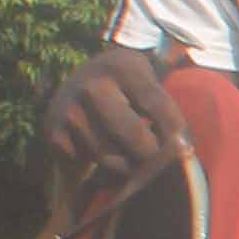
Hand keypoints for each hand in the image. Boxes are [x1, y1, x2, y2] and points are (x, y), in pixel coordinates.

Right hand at [44, 48, 188, 187]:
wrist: (79, 80)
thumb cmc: (128, 87)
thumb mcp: (148, 79)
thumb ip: (165, 107)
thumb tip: (180, 150)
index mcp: (123, 68)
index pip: (159, 109)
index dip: (176, 135)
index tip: (185, 150)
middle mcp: (92, 87)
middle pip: (138, 141)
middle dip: (153, 156)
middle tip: (156, 158)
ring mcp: (69, 111)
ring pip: (114, 160)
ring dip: (129, 167)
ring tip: (132, 156)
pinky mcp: (53, 134)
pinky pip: (89, 167)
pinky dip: (101, 170)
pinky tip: (105, 154)